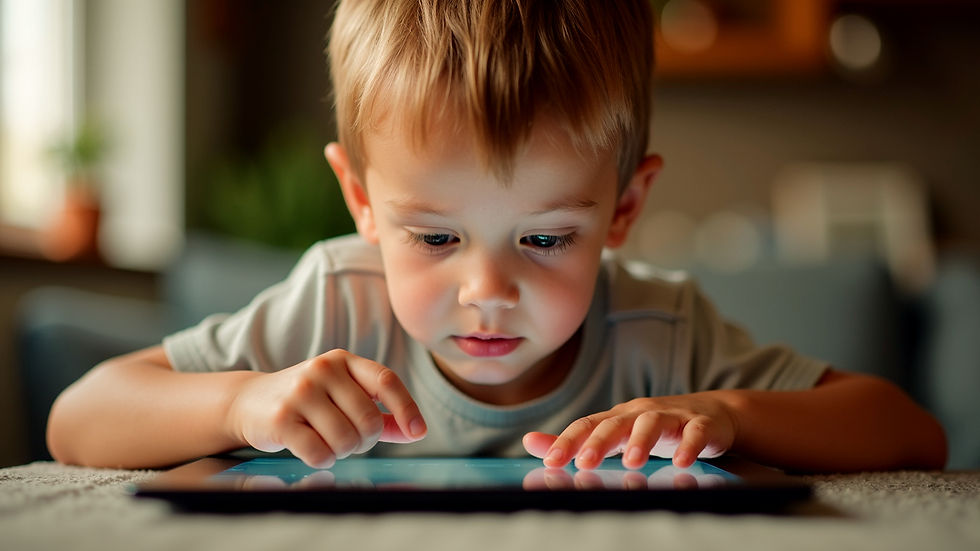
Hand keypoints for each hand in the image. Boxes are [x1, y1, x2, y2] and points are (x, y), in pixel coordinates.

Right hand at [227, 349, 425, 467]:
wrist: (248, 402)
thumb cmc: (306, 402)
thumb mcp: (342, 396)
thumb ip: (379, 413)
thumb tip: (415, 431)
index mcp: (343, 361)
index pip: (386, 381)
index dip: (407, 408)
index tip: (418, 432)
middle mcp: (323, 370)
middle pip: (368, 420)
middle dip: (365, 441)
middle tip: (351, 442)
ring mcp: (300, 392)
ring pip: (346, 440)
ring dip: (343, 452)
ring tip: (329, 444)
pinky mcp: (281, 419)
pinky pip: (320, 453)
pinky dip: (323, 460)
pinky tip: (313, 450)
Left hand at [522, 393, 736, 469]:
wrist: (712, 413)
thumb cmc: (656, 427)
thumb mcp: (616, 433)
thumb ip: (576, 440)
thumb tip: (530, 443)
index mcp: (617, 418)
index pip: (587, 426)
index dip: (568, 442)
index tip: (551, 461)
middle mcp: (640, 413)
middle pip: (615, 423)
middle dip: (598, 443)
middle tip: (584, 463)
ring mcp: (671, 416)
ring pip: (652, 423)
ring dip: (641, 441)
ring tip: (631, 462)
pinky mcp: (700, 424)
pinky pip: (694, 432)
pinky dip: (689, 446)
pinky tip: (682, 462)